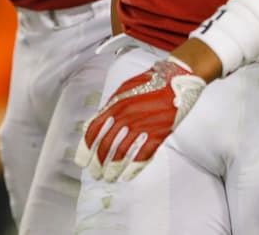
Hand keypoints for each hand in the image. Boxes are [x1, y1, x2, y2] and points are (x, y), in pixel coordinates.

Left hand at [75, 57, 205, 182]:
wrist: (176, 79)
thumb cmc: (149, 83)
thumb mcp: (122, 91)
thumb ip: (108, 109)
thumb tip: (93, 125)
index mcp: (115, 105)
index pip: (94, 130)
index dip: (85, 148)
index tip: (81, 161)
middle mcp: (126, 116)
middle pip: (106, 145)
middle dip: (98, 163)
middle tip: (94, 174)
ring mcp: (143, 126)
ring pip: (123, 153)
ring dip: (113, 168)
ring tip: (108, 178)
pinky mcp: (159, 133)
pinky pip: (144, 155)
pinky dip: (134, 168)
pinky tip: (127, 176)